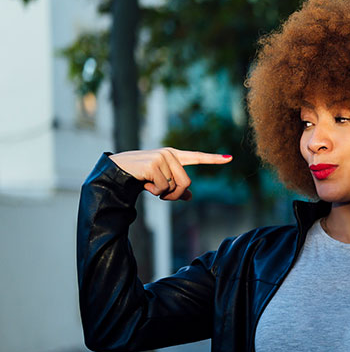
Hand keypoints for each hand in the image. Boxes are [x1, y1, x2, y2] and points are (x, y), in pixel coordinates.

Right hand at [108, 148, 232, 200]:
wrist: (117, 170)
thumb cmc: (141, 176)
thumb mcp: (160, 181)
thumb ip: (176, 187)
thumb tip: (189, 196)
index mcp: (174, 156)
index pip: (198, 157)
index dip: (214, 159)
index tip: (230, 158)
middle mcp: (170, 154)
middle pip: (186, 183)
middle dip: (175, 195)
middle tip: (162, 196)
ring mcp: (162, 157)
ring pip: (174, 186)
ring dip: (163, 194)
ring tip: (150, 186)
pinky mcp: (153, 164)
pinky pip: (163, 188)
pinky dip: (154, 191)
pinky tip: (145, 183)